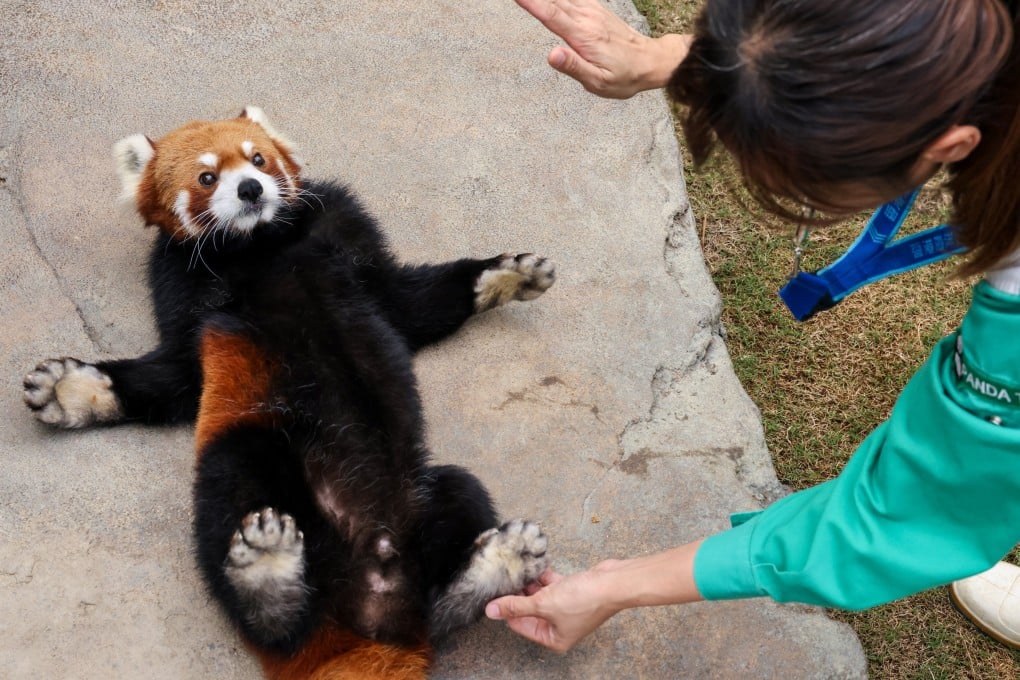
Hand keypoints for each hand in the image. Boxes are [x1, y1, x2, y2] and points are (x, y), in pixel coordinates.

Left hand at [485, 562, 623, 651]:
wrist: (613, 583)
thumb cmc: (584, 600)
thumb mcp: (543, 604)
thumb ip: (516, 606)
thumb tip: (491, 611)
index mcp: (553, 639)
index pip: (520, 625)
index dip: (507, 609)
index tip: (494, 593)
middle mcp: (560, 627)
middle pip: (530, 610)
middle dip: (519, 594)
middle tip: (505, 578)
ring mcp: (566, 609)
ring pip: (540, 596)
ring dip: (531, 583)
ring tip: (519, 569)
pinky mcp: (573, 592)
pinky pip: (552, 586)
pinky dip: (545, 577)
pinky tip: (538, 566)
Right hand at [513, 0, 691, 97]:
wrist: (650, 61)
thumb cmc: (624, 76)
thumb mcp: (599, 81)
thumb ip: (574, 67)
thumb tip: (552, 54)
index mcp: (583, 36)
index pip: (551, 16)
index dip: (532, 3)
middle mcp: (586, 18)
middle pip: (553, 1)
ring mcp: (592, 11)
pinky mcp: (595, 9)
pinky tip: (551, 0)